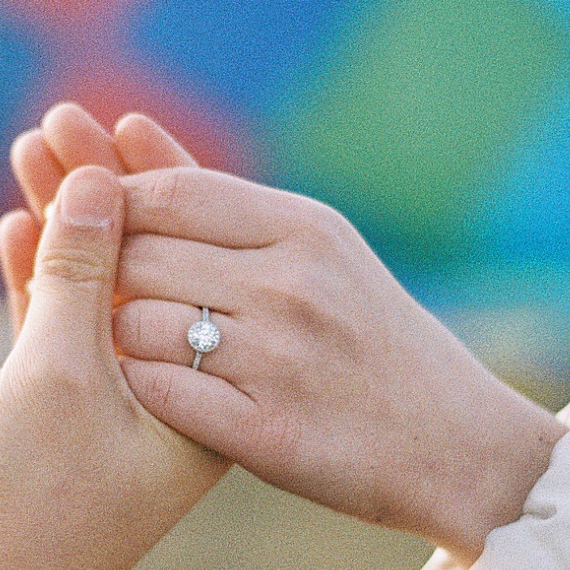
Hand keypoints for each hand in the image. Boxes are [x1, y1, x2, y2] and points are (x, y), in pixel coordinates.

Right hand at [0, 105, 192, 569]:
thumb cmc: (31, 507)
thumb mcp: (58, 375)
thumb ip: (84, 275)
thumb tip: (102, 181)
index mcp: (213, 390)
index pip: (195, 266)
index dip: (154, 188)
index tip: (119, 121)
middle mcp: (183, 396)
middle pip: (151, 269)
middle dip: (105, 193)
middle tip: (61, 116)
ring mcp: (122, 409)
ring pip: (100, 295)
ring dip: (65, 225)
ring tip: (30, 147)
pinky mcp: (65, 423)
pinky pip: (60, 332)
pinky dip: (39, 280)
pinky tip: (19, 225)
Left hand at [3, 105, 565, 561]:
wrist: (460, 446)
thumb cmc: (376, 341)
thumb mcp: (321, 252)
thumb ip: (223, 203)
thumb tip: (119, 123)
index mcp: (307, 229)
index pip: (168, 192)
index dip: (115, 209)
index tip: (109, 239)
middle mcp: (292, 286)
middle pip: (140, 256)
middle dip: (110, 279)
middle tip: (115, 305)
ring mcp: (280, 361)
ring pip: (138, 328)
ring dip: (122, 342)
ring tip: (143, 353)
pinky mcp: (267, 433)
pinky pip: (156, 395)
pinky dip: (143, 394)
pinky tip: (160, 398)